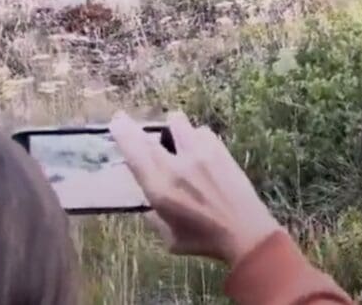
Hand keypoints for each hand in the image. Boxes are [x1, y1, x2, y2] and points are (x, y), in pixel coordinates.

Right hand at [110, 111, 280, 267]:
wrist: (245, 232)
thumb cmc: (204, 240)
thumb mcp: (169, 238)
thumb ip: (154, 216)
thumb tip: (147, 200)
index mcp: (160, 189)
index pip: (135, 152)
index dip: (123, 133)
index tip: (117, 121)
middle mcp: (177, 166)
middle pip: (150, 135)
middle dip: (136, 127)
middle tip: (130, 122)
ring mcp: (200, 154)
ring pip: (178, 122)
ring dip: (172, 129)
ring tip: (175, 140)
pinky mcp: (220, 149)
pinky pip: (202, 131)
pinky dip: (196, 137)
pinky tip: (199, 149)